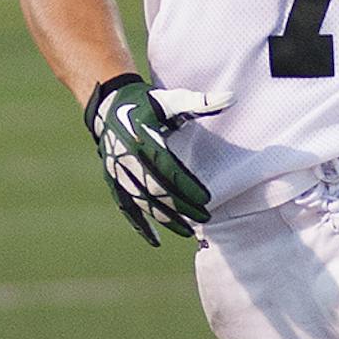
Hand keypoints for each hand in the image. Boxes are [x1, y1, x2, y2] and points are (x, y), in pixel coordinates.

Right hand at [86, 74, 230, 245]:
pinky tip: (156, 240)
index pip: (168, 169)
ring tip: (188, 231)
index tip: (207, 199)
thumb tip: (230, 98)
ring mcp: (117, 172)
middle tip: (205, 217)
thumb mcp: (171, 99)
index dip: (187, 186)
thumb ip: (199, 102)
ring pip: (142, 202)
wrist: (108, 105)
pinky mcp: (112, 181)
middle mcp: (127, 158)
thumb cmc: (147, 103)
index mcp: (142, 138)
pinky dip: (140, 224)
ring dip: (165, 218)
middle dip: (181, 206)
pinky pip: (126, 207)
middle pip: (157, 189)